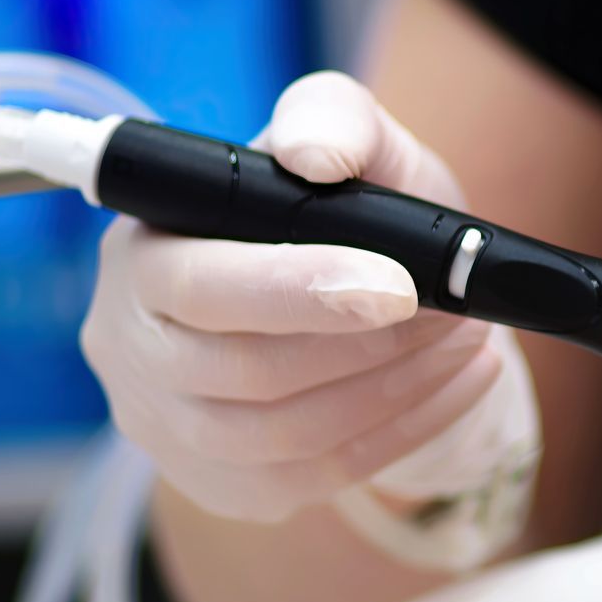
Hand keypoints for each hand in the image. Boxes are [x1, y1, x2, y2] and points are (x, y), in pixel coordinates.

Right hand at [81, 72, 538, 525]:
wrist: (362, 289)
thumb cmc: (342, 207)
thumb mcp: (348, 139)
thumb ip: (332, 118)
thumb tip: (313, 154)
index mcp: (141, 255)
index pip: (201, 287)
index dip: (300, 292)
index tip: (399, 287)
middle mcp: (132, 347)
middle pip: (249, 375)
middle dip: (373, 346)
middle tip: (457, 314)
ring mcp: (171, 428)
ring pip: (288, 437)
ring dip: (400, 390)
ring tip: (469, 342)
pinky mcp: (226, 484)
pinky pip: (321, 477)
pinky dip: (407, 431)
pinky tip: (462, 384)